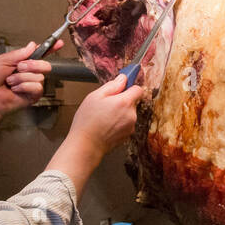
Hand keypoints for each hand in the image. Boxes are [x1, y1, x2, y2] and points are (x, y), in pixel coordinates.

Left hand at [0, 39, 64, 117]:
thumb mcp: (2, 60)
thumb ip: (19, 53)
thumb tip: (32, 45)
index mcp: (23, 62)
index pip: (40, 54)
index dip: (51, 48)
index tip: (59, 43)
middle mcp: (30, 72)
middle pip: (45, 65)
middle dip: (32, 65)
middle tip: (19, 68)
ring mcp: (33, 84)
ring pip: (39, 76)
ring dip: (22, 78)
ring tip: (11, 82)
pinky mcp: (34, 95)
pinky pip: (37, 87)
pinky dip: (24, 86)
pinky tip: (16, 89)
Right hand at [47, 76, 144, 196]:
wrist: (86, 145)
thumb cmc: (88, 121)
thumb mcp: (95, 96)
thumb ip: (112, 86)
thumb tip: (123, 79)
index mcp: (125, 102)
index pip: (138, 89)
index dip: (130, 87)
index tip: (124, 86)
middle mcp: (132, 115)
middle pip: (132, 102)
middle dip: (121, 100)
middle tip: (105, 104)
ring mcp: (131, 126)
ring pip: (128, 113)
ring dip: (120, 112)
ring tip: (103, 116)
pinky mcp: (128, 135)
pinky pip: (126, 123)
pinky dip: (118, 123)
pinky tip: (106, 125)